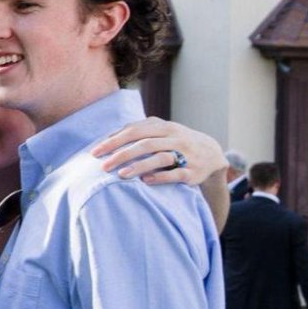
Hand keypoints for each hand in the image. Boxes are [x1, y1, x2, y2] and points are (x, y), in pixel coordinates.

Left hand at [92, 118, 225, 186]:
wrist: (212, 154)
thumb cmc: (175, 142)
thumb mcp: (159, 132)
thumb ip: (136, 133)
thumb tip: (104, 140)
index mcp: (162, 126)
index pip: (133, 131)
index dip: (113, 140)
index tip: (95, 152)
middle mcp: (174, 137)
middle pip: (144, 143)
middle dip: (121, 154)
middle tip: (103, 166)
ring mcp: (186, 154)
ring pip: (160, 158)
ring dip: (139, 166)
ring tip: (120, 175)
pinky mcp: (193, 172)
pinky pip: (176, 174)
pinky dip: (160, 177)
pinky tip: (145, 181)